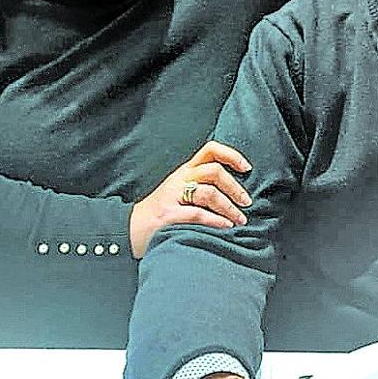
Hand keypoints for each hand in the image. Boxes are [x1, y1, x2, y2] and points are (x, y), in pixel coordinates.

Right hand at [129, 141, 252, 257]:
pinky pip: (197, 213)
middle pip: (214, 171)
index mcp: (186, 171)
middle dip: (235, 187)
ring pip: (209, 193)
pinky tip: (225, 225)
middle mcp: (180, 179)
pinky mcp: (168, 215)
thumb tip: (237, 193)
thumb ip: (203, 186)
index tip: (246, 168)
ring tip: (239, 219)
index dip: (231, 155)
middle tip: (246, 202)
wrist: (131, 228)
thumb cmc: (162, 212)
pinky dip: (215, 220)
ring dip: (229, 207)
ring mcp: (173, 196)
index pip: (210, 150)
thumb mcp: (182, 191)